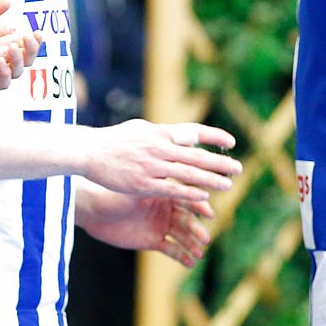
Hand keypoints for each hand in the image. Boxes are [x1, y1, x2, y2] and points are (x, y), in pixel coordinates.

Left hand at [78, 190, 215, 264]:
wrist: (94, 211)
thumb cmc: (113, 195)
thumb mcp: (136, 191)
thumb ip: (157, 185)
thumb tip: (177, 170)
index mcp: (164, 194)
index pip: (188, 200)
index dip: (199, 207)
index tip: (209, 213)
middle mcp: (165, 210)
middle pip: (187, 220)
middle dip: (196, 229)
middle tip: (205, 237)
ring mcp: (160, 225)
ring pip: (181, 236)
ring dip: (192, 244)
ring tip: (200, 252)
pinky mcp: (152, 240)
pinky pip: (171, 249)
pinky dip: (182, 255)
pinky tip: (191, 262)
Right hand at [83, 119, 241, 204]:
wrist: (88, 151)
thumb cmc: (113, 140)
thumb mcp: (140, 128)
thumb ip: (161, 134)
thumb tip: (181, 135)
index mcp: (159, 132)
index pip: (193, 132)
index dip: (214, 137)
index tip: (231, 142)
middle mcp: (159, 148)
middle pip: (196, 155)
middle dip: (219, 162)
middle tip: (238, 168)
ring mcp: (151, 167)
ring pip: (188, 174)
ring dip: (211, 179)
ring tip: (228, 184)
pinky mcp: (143, 185)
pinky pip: (171, 190)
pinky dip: (189, 193)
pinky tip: (204, 197)